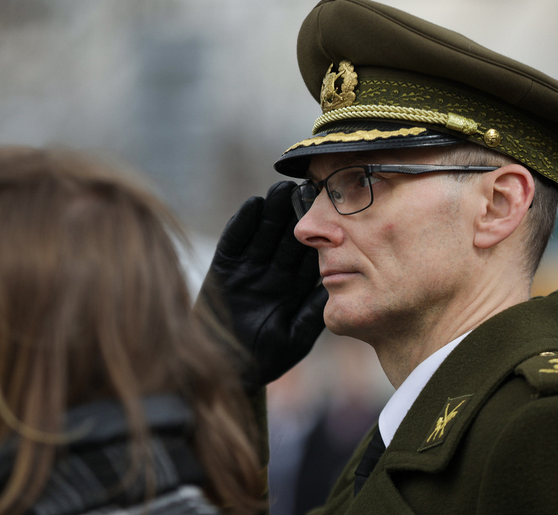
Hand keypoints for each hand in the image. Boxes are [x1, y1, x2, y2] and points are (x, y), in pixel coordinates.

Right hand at [196, 181, 327, 387]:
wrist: (222, 370)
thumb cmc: (261, 360)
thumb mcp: (294, 339)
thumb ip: (312, 314)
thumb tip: (334, 288)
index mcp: (292, 288)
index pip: (308, 255)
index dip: (320, 234)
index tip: (335, 212)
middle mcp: (271, 273)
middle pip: (286, 237)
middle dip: (296, 213)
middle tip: (309, 187)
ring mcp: (247, 269)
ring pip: (262, 233)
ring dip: (272, 211)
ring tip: (283, 187)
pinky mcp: (223, 269)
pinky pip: (234, 241)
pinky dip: (243, 224)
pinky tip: (253, 205)